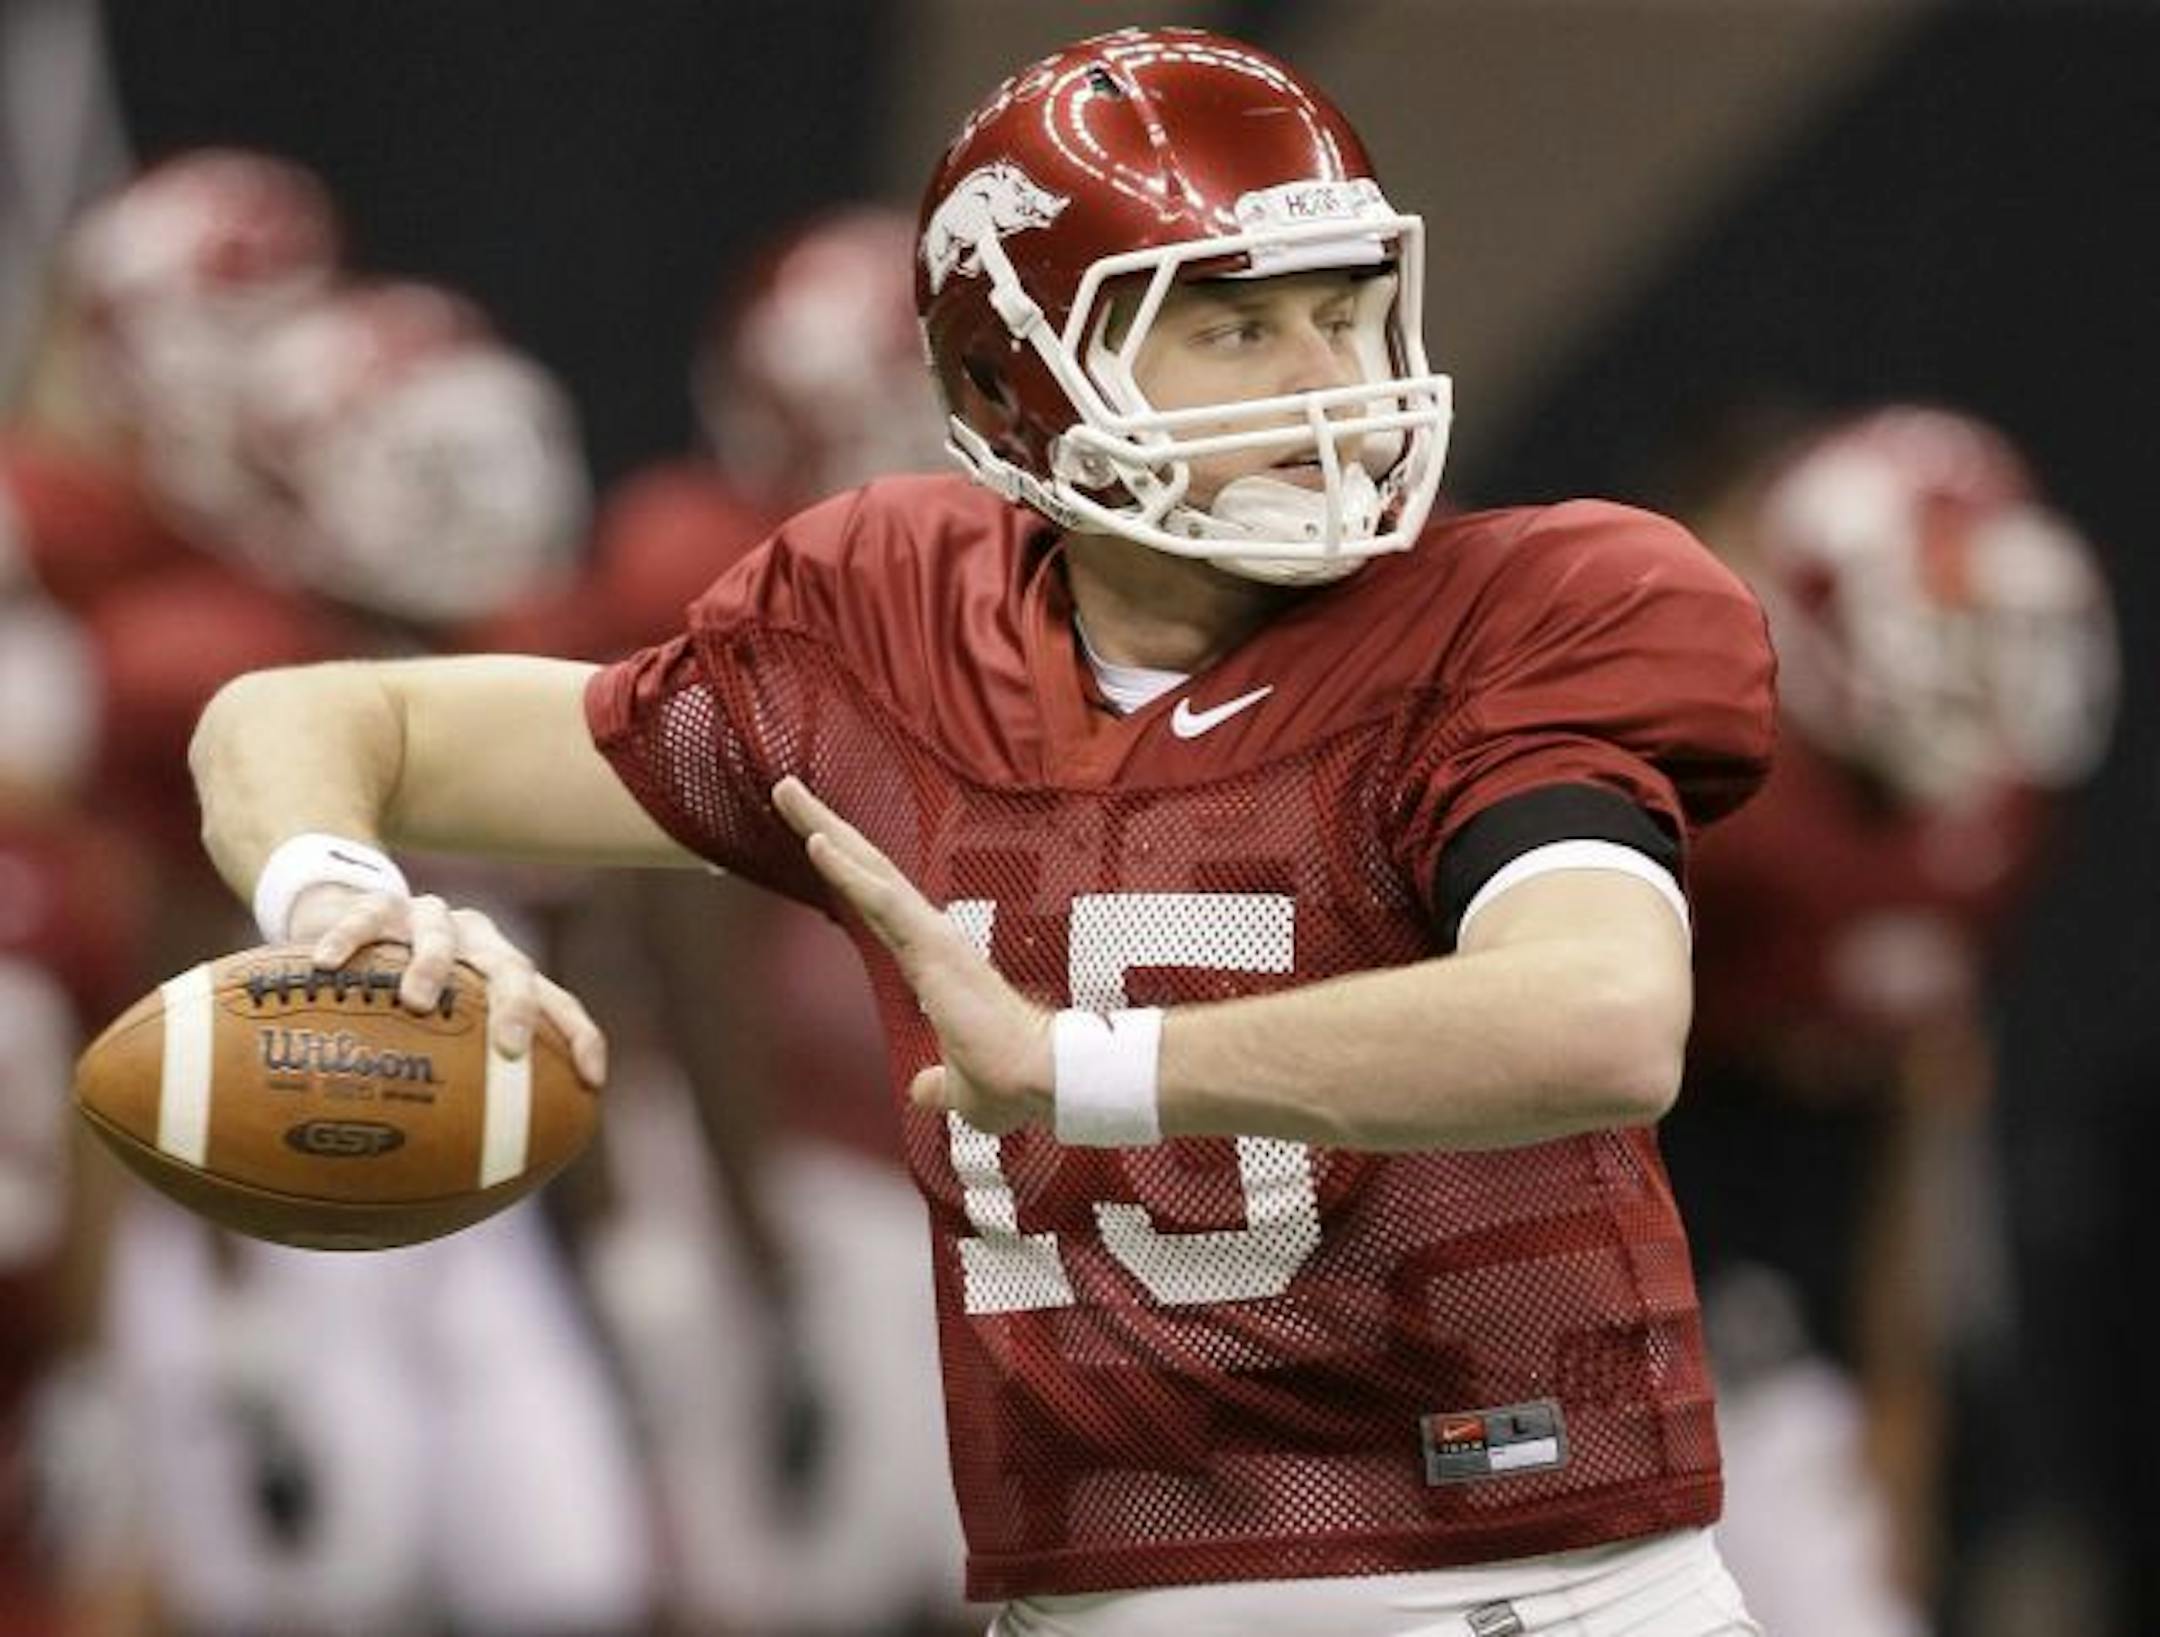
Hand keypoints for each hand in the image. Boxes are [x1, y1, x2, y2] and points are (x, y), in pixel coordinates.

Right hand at [291, 882, 606, 1085]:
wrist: (356, 917)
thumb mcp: (421, 1037)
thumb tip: (421, 1193)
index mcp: (504, 975)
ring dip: (432, 965)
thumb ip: (430, 1094)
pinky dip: (349, 937)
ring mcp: (430, 918)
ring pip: (441, 932)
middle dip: (518, 1007)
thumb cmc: (394, 998)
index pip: (559, 1003)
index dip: (580, 1037)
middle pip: (512, 967)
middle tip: (509, 1047)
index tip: (592, 1081)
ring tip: (417, 999)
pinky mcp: (378, 905)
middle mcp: (478, 943)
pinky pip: (366, 916)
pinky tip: (328, 964)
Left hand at [772, 776, 1052, 1133]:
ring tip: (785, 792)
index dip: (845, 870)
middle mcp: (930, 940)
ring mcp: (932, 938)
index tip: (814, 837)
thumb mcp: (961, 1089)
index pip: (878, 905)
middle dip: (825, 827)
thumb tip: (923, 1091)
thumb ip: (939, 1084)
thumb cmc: (1013, 1082)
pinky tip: (817, 842)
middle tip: (785, 789)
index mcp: (933, 965)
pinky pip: (884, 900)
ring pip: (871, 872)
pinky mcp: (935, 947)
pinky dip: (850, 870)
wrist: (1045, 1080)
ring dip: (825, 830)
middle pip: (868, 871)